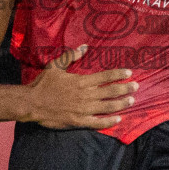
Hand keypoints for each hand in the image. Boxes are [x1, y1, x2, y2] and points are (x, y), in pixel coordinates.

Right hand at [23, 46, 137, 128]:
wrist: (31, 103)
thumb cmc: (43, 84)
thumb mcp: (55, 66)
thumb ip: (71, 56)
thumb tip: (84, 47)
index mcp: (81, 81)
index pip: (105, 76)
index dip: (118, 74)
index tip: (129, 73)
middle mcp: (85, 95)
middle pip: (110, 91)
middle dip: (125, 88)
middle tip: (136, 86)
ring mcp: (83, 109)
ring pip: (107, 106)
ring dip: (121, 103)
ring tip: (131, 100)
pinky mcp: (78, 121)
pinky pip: (98, 122)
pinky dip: (109, 121)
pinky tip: (118, 119)